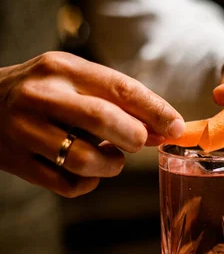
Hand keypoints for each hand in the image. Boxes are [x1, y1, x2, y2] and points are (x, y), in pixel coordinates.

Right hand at [0, 51, 184, 195]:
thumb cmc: (41, 93)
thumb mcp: (72, 80)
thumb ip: (115, 100)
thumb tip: (163, 128)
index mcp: (61, 68)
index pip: (119, 88)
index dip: (155, 110)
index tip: (176, 127)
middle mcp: (41, 95)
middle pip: (103, 120)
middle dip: (134, 138)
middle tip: (139, 143)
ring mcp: (25, 130)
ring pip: (85, 159)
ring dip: (111, 165)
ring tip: (110, 157)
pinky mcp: (17, 162)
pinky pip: (67, 184)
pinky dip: (89, 184)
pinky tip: (88, 172)